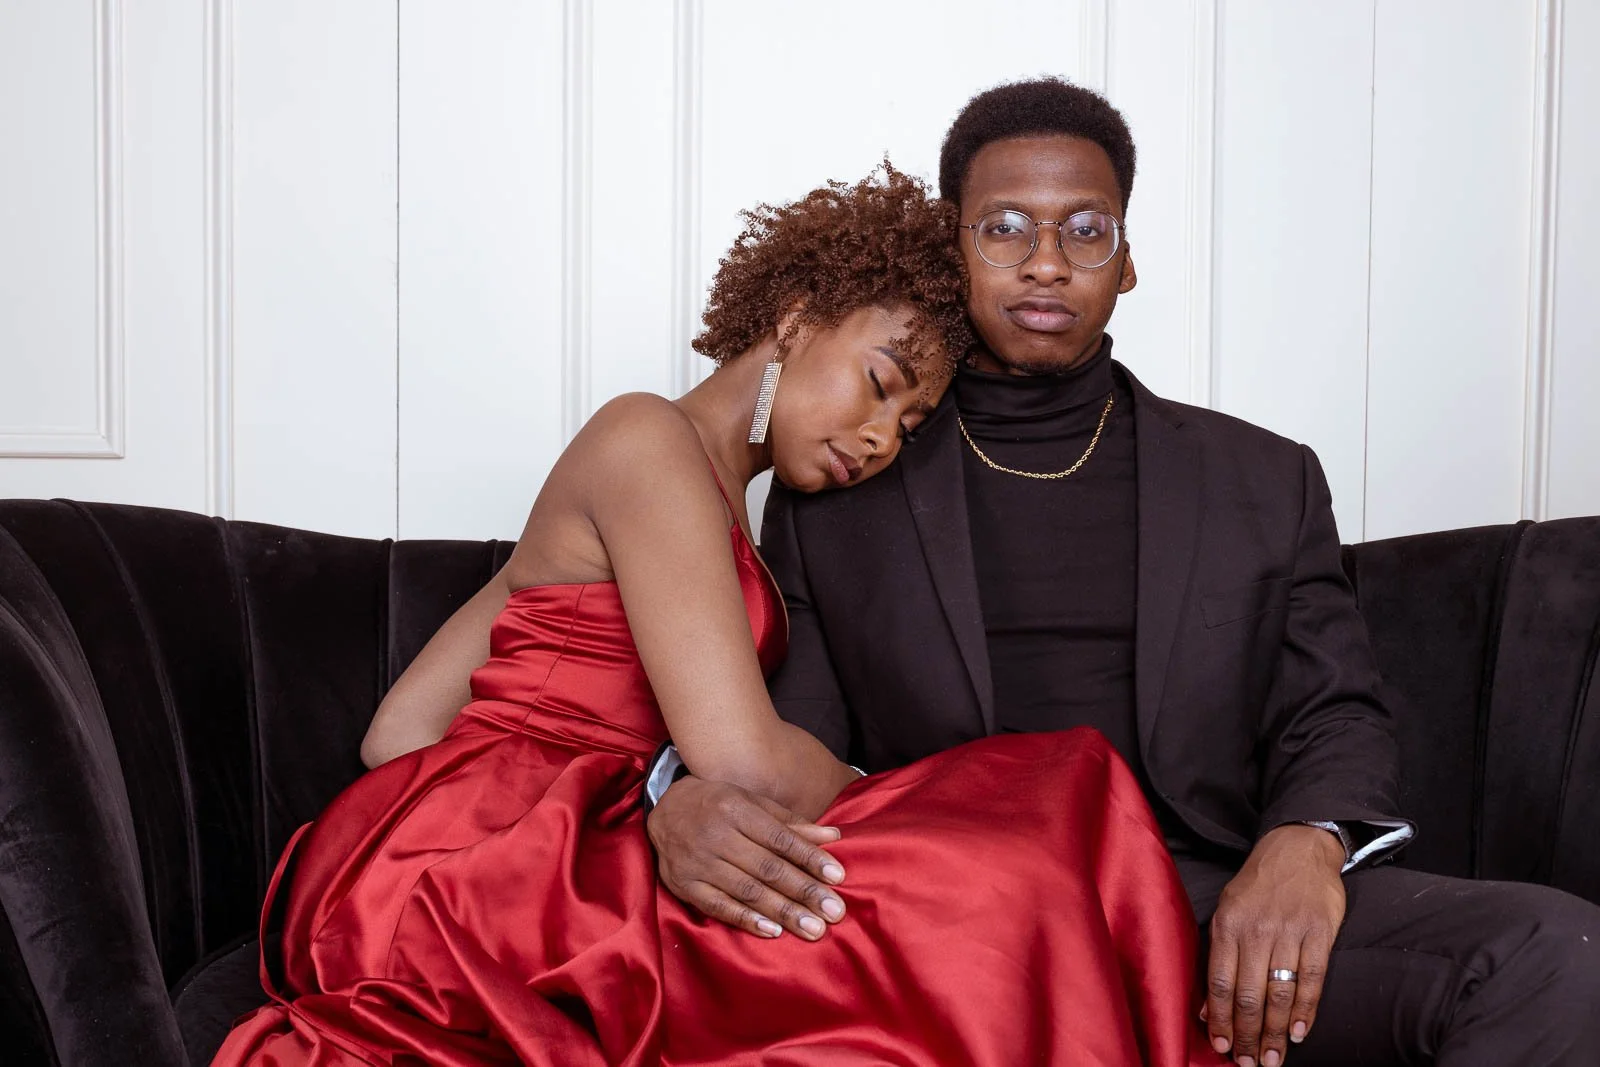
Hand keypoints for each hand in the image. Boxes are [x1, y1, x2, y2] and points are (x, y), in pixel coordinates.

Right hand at [646, 776, 848, 940]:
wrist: (664, 810)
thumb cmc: (717, 805)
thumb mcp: (751, 802)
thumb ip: (790, 823)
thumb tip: (833, 836)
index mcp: (737, 810)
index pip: (780, 838)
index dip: (809, 858)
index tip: (837, 877)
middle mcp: (717, 835)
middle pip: (767, 868)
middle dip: (804, 891)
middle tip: (834, 912)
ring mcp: (699, 863)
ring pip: (747, 890)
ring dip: (783, 911)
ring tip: (814, 928)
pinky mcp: (685, 885)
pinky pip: (718, 907)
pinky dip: (746, 920)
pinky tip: (773, 932)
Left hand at [1204, 825, 1345, 1066]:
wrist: (1298, 848)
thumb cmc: (1257, 886)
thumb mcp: (1227, 911)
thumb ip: (1218, 958)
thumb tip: (1208, 1009)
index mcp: (1227, 925)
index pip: (1220, 982)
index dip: (1221, 1020)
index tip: (1222, 1048)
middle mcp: (1256, 930)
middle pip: (1250, 994)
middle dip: (1248, 1035)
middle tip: (1249, 1063)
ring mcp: (1290, 931)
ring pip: (1280, 992)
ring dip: (1275, 1032)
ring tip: (1271, 1058)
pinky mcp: (1320, 932)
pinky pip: (1312, 978)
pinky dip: (1305, 1010)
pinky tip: (1298, 1033)